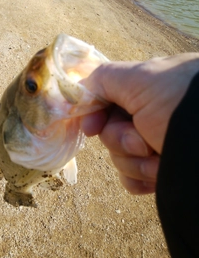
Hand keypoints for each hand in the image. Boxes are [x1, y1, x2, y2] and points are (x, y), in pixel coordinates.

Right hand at [81, 53, 198, 193]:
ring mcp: (155, 144)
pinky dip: (140, 180)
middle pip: (109, 133)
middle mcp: (148, 116)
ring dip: (135, 162)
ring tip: (159, 159)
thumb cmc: (180, 102)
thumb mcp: (141, 77)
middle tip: (142, 141)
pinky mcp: (162, 170)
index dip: (93, 115)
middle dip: (121, 140)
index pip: (105, 102)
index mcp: (144, 91)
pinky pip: (132, 180)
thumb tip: (79, 90)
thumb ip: (104, 78)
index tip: (91, 127)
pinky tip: (156, 176)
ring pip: (120, 158)